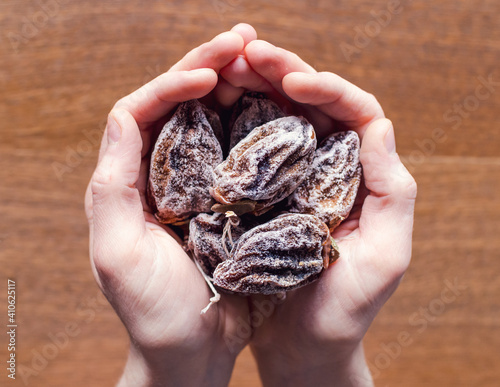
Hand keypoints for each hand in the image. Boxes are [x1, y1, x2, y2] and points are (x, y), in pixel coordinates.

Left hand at [84, 24, 261, 386]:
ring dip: (238, 85)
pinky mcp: (234, 199)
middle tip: (244, 39)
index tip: (210, 71)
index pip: (146, 110)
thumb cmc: (152, 310)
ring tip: (265, 57)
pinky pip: (246, 149)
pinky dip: (261, 122)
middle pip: (183, 104)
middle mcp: (166, 173)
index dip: (174, 81)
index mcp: (134, 179)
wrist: (192, 350)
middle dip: (210, 67)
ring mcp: (203, 183)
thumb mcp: (117, 252)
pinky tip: (282, 102)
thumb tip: (126, 114)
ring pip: (217, 119)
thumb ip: (112, 184)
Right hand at [223, 40, 416, 385]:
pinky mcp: (262, 195)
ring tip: (227, 66)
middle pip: (312, 105)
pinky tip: (213, 106)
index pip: (354, 111)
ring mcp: (293, 179)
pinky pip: (250, 147)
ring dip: (256, 87)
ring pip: (278, 117)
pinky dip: (235, 122)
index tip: (292, 79)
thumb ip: (392, 191)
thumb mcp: (385, 257)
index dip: (327, 86)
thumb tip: (379, 126)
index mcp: (364, 176)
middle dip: (283, 70)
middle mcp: (329, 169)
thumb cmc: (347, 310)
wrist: (304, 347)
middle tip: (247, 52)